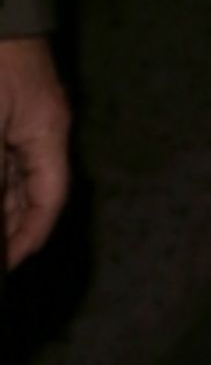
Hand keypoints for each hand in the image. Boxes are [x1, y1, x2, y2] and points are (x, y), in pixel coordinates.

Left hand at [0, 36, 69, 265]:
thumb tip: (2, 219)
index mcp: (49, 128)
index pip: (50, 198)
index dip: (30, 236)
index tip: (7, 266)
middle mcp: (41, 123)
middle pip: (30, 187)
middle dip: (9, 221)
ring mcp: (22, 111)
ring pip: (11, 170)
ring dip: (0, 197)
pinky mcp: (5, 99)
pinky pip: (3, 151)